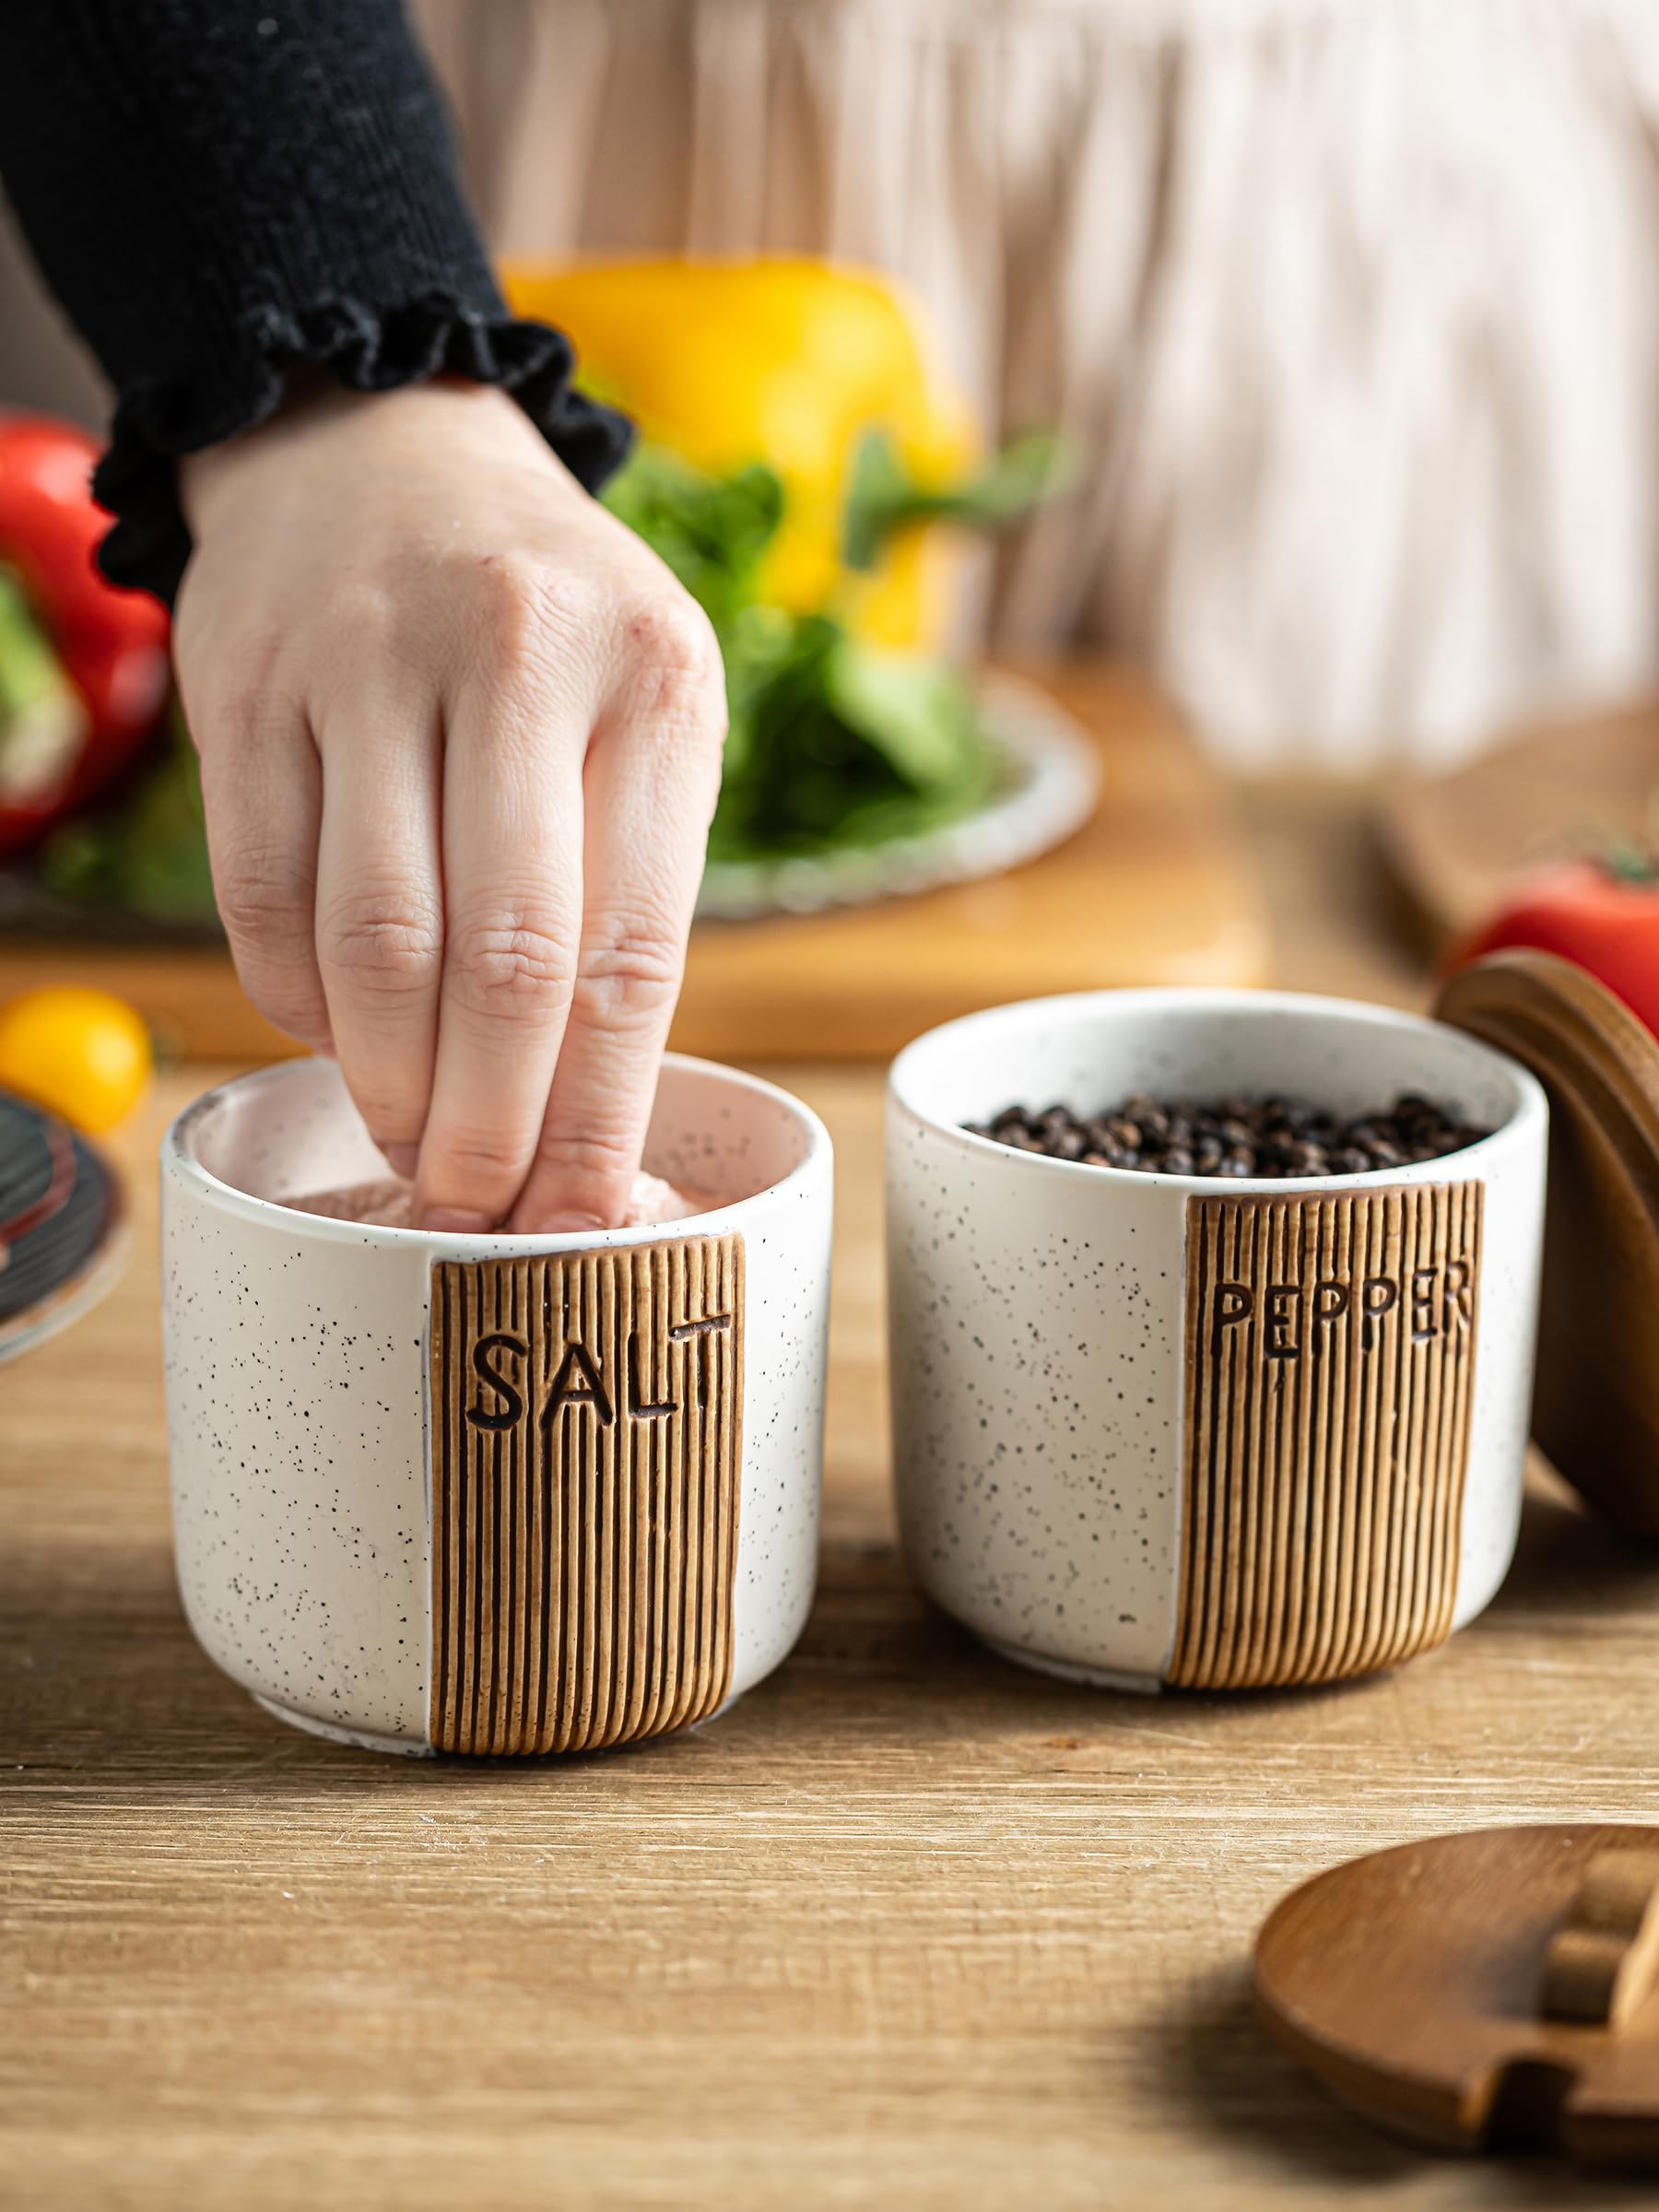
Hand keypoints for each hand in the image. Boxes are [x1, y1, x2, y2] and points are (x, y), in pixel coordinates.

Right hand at [175, 379, 724, 1230]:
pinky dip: (298, 1005)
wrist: (381, 451)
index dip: (595, 1117)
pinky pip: (265, 899)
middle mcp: (513, 655)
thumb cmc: (548, 630)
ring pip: (371, 945)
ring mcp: (363, 663)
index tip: (576, 1216)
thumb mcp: (645, 715)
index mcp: (655, 679)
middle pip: (500, 966)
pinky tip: (334, 1034)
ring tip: (413, 1141)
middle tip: (478, 1204)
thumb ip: (632, 891)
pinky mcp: (246, 689)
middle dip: (489, 1127)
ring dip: (389, 1083)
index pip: (630, 953)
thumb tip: (589, 1122)